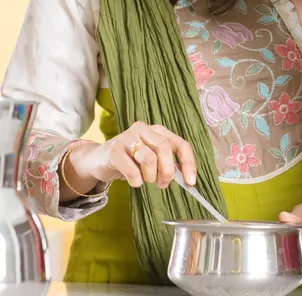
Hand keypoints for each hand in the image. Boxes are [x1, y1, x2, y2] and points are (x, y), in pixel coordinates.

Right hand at [67, 121, 195, 191]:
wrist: (98, 159)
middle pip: (165, 148)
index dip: (188, 163)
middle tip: (163, 184)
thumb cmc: (130, 160)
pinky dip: (136, 180)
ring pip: (149, 157)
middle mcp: (144, 129)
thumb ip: (167, 163)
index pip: (180, 144)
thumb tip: (186, 178)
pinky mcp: (114, 149)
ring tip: (146, 180)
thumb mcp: (152, 159)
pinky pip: (131, 168)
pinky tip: (134, 182)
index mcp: (158, 131)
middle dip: (167, 171)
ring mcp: (128, 137)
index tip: (190, 181)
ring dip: (150, 176)